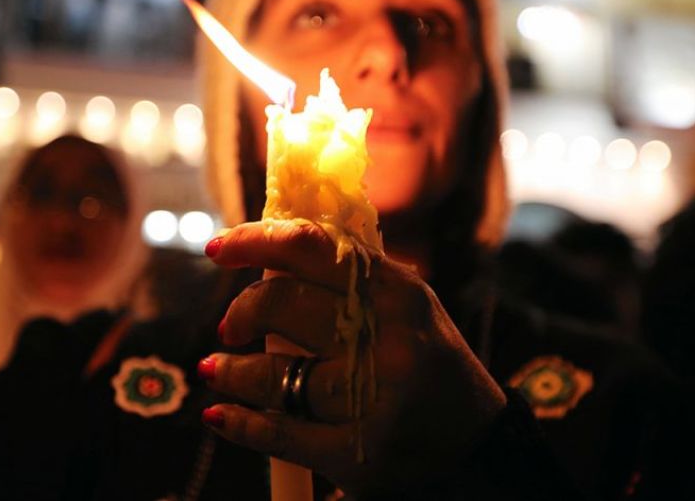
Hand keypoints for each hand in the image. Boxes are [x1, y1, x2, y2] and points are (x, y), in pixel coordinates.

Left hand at [198, 220, 505, 497]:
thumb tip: (272, 252)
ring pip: (273, 374)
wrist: (477, 444)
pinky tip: (220, 413)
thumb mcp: (406, 307)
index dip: (255, 241)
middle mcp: (391, 340)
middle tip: (229, 326)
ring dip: (231, 370)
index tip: (218, 247)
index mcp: (399, 293)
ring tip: (216, 368)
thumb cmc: (428, 361)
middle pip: (283, 305)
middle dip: (242, 312)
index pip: (312, 248)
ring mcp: (376, 399)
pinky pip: (278, 432)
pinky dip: (239, 422)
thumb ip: (350, 277)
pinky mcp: (359, 454)